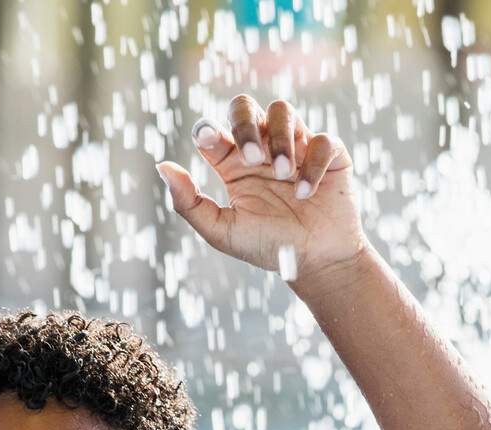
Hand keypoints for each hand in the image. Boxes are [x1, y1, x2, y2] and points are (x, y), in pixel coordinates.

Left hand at [156, 95, 365, 284]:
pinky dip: (313, 163)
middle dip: (245, 124)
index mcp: (232, 164)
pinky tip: (306, 193)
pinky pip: (322, 139)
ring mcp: (295, 147)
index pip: (213, 130)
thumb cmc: (269, 247)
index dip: (208, 129)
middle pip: (244, 106)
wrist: (316, 263)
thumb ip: (189, 203)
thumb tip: (162, 166)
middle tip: (253, 158)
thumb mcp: (222, 231)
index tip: (209, 141)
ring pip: (282, 110)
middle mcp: (262, 149)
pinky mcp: (329, 154)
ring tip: (283, 175)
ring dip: (281, 139)